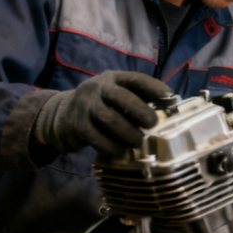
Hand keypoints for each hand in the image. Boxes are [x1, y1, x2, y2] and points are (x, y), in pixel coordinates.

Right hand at [34, 71, 170, 155]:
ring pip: (109, 118)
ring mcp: (86, 106)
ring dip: (127, 132)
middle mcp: (98, 89)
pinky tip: (121, 152)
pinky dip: (111, 146)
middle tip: (153, 124)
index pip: (135, 79)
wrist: (63, 114)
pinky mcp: (77, 125)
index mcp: (113, 79)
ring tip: (138, 142)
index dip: (153, 87)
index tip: (169, 97)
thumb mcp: (116, 96)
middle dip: (140, 110)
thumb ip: (137, 100)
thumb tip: (169, 113)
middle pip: (120, 97)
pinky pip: (96, 137)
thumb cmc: (102, 106)